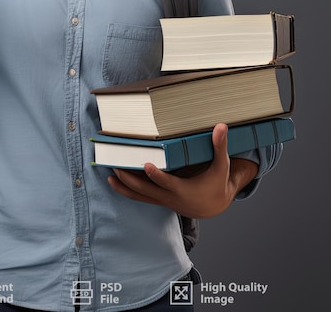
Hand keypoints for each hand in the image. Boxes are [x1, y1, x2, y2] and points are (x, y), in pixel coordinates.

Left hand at [107, 123, 258, 218]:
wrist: (213, 205)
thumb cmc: (216, 182)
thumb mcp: (221, 166)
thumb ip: (219, 146)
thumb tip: (221, 126)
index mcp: (184, 189)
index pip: (167, 183)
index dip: (156, 175)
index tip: (146, 165)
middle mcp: (170, 197)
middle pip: (146, 190)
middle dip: (130, 178)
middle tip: (117, 165)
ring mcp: (162, 199)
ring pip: (139, 195)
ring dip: (124, 186)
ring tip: (109, 174)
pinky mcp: (158, 199)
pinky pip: (138, 196)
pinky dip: (126, 190)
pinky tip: (113, 180)